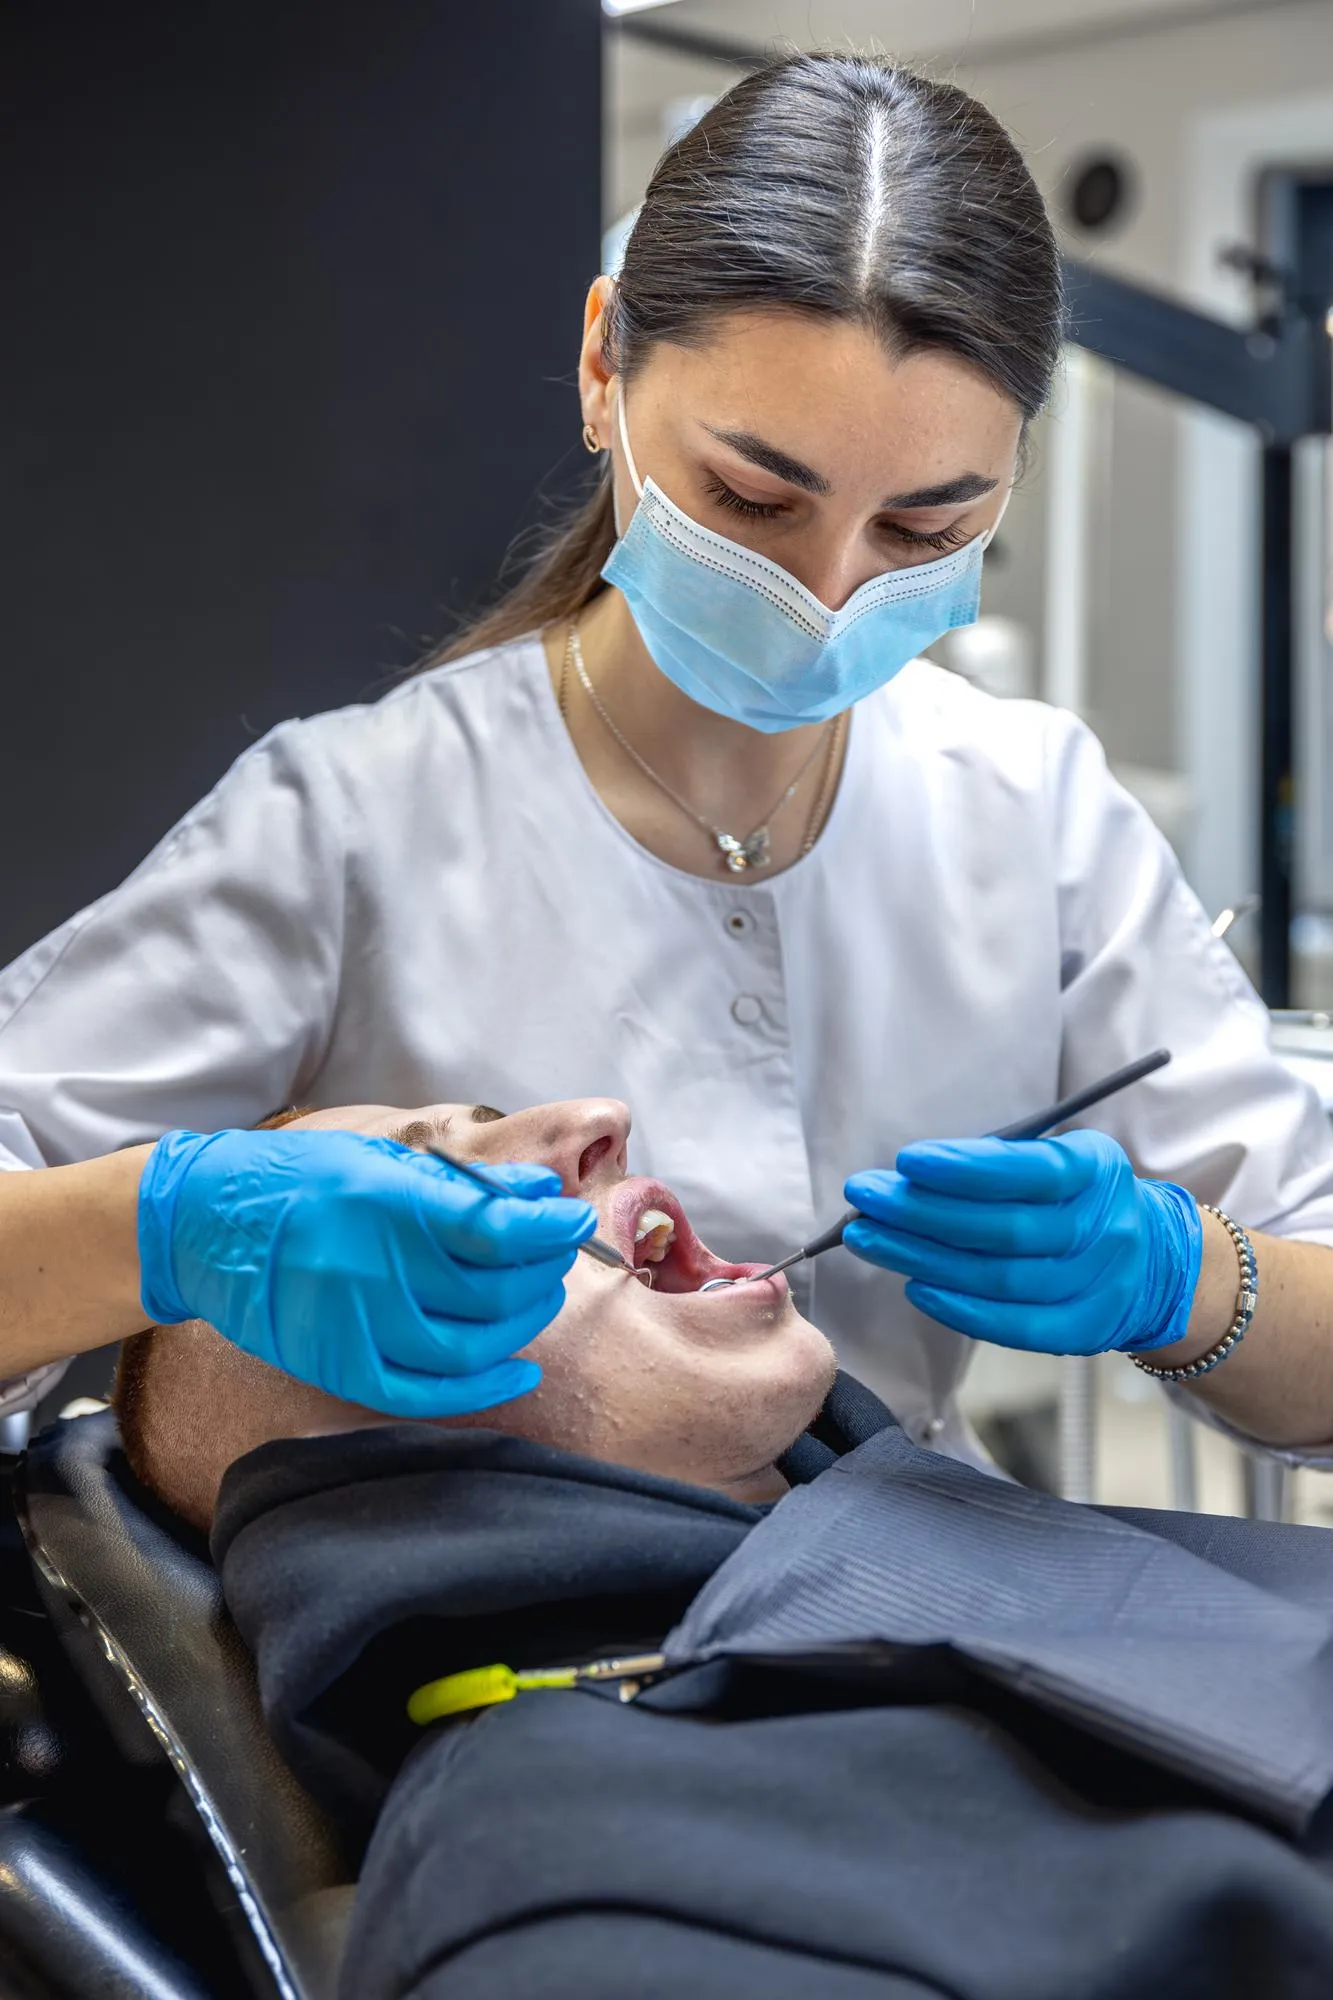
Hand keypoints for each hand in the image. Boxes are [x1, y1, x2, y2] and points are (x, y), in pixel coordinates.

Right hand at [137, 1128, 595, 1414]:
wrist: (206, 1223)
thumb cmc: (302, 1181)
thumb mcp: (381, 1160)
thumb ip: (463, 1184)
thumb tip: (539, 1196)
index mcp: (382, 1202)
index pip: (490, 1227)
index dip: (546, 1229)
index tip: (572, 1222)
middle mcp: (369, 1267)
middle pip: (489, 1292)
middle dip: (539, 1274)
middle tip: (552, 1257)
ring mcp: (351, 1324)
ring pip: (468, 1346)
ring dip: (521, 1326)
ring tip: (536, 1300)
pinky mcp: (337, 1366)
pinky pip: (424, 1395)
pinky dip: (481, 1390)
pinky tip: (516, 1370)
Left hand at [843, 1130, 1202, 1355]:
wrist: (1154, 1262)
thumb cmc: (1080, 1201)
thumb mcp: (1059, 1160)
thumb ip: (998, 1164)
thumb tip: (909, 1177)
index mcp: (1096, 1172)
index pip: (1029, 1171)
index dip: (965, 1169)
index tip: (907, 1161)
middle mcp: (1105, 1229)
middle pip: (1004, 1229)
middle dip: (923, 1212)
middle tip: (866, 1198)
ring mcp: (1098, 1285)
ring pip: (1000, 1278)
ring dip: (923, 1257)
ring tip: (869, 1237)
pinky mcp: (1084, 1330)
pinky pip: (1016, 1325)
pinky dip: (959, 1308)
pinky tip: (914, 1286)